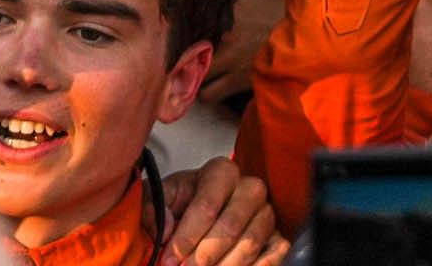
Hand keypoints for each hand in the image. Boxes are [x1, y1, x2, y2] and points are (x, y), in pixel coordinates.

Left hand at [159, 154, 280, 265]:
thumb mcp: (158, 201)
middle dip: (203, 255)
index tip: (169, 258)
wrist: (196, 221)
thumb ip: (152, 208)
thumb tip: (168, 224)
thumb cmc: (177, 208)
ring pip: (251, 243)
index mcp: (221, 173)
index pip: (207, 206)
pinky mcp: (279, 235)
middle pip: (231, 226)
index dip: (186, 237)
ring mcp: (267, 212)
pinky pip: (276, 253)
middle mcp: (250, 188)